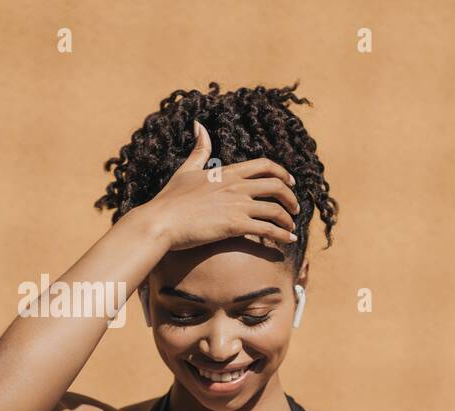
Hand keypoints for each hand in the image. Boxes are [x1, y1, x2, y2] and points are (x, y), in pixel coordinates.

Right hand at [135, 120, 300, 251]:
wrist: (160, 222)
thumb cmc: (170, 199)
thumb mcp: (185, 169)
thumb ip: (199, 150)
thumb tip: (199, 125)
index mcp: (226, 173)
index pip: (264, 165)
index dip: (282, 173)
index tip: (291, 182)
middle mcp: (236, 186)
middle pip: (276, 185)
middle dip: (291, 197)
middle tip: (295, 208)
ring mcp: (237, 205)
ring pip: (276, 209)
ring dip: (289, 219)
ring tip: (292, 228)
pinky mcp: (235, 225)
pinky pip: (268, 230)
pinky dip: (283, 235)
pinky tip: (289, 240)